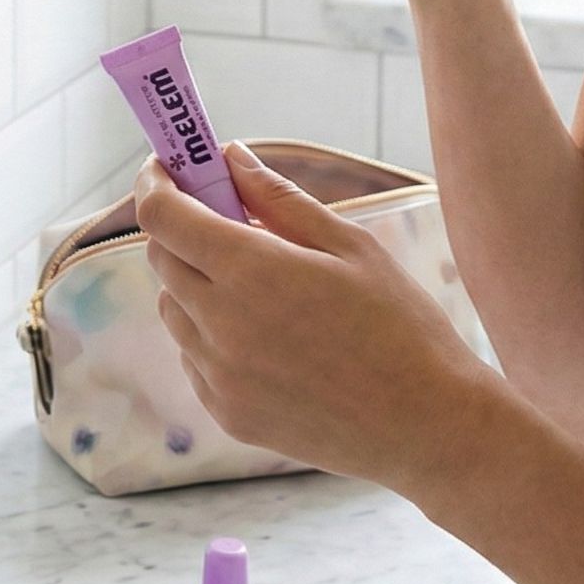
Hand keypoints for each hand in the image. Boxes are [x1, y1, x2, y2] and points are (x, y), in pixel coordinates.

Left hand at [135, 140, 494, 499]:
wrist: (428, 426)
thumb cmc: (400, 326)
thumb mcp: (349, 245)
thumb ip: (279, 198)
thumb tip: (230, 157)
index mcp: (251, 273)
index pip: (162, 216)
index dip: (155, 183)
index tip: (166, 166)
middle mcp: (222, 326)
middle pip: (162, 259)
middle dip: (181, 228)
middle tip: (225, 218)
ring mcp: (220, 377)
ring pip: (173, 309)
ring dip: (194, 282)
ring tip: (257, 282)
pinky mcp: (228, 415)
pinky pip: (193, 357)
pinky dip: (210, 333)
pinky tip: (264, 333)